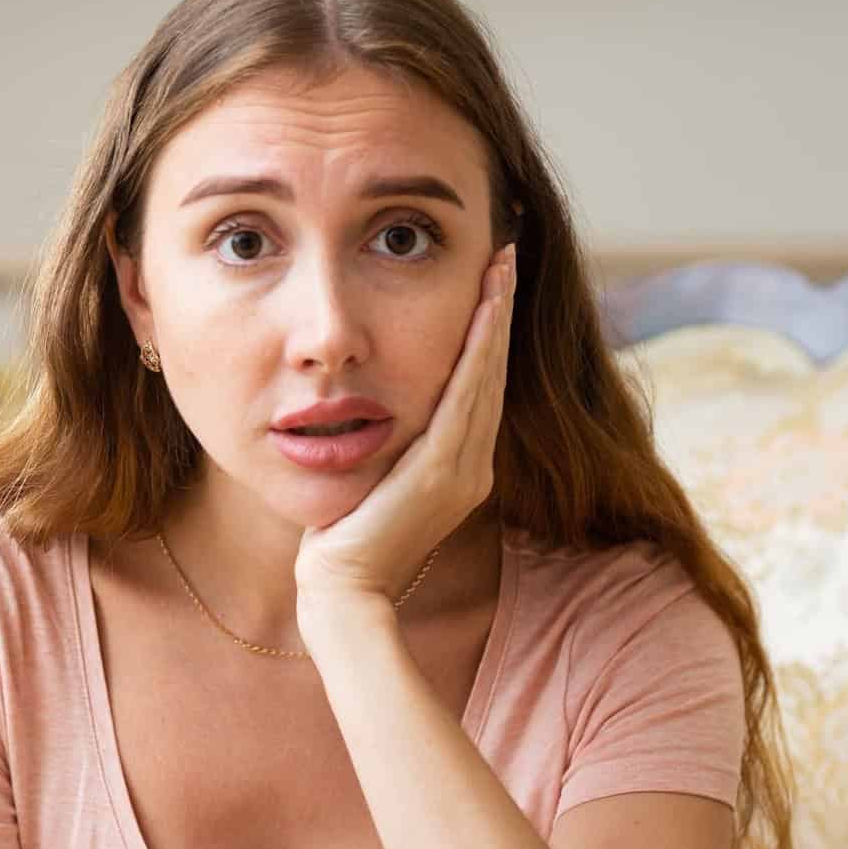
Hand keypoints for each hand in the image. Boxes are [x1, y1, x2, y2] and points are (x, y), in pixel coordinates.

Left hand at [294, 244, 514, 608]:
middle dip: (499, 313)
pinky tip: (484, 314)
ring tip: (501, 268)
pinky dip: (478, 353)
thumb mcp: (372, 482)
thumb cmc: (342, 543)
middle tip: (505, 256)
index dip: (487, 335)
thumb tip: (372, 408)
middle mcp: (473, 468)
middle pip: (492, 374)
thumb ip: (388, 448)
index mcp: (460, 470)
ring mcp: (464, 471)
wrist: (342, 592)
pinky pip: (466, 399)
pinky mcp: (443, 473)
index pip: (478, 387)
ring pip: (487, 378)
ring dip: (495, 319)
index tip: (488, 285)